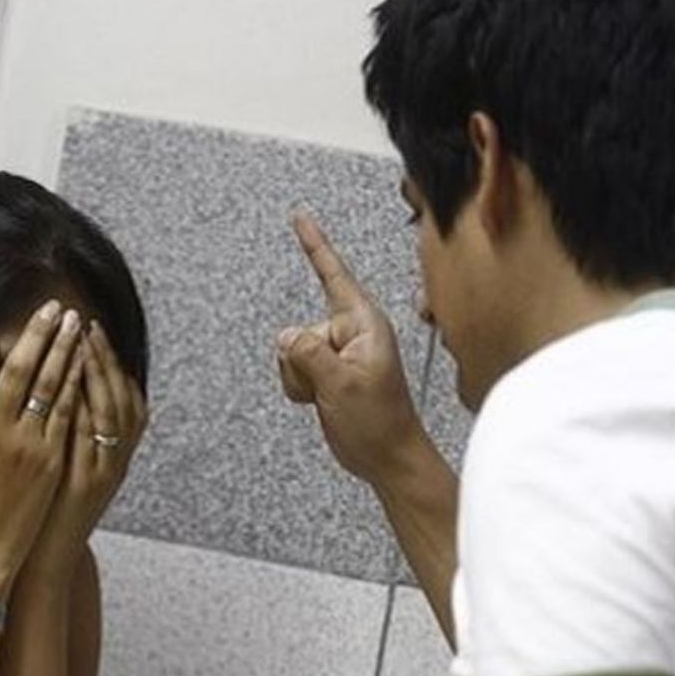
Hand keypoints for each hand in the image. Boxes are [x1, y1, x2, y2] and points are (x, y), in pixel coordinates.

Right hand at [0, 300, 85, 590]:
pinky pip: (65, 416)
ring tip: (73, 322)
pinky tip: (82, 363)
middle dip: (35, 335)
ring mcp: (27, 448)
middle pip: (18, 374)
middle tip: (50, 307)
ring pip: (48, 389)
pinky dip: (74, 386)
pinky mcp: (51, 462)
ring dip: (61, 351)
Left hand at [21, 319, 146, 586]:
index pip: (124, 399)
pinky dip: (83, 404)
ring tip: (79, 340)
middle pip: (119, 397)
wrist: (39, 563)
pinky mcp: (82, 481)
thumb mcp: (66, 476)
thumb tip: (63, 393)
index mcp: (111, 457)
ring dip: (96, 373)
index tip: (95, 332)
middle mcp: (113, 461)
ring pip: (110, 411)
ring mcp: (100, 471)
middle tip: (87, 325)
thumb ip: (69, 436)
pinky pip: (89, 434)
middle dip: (104, 358)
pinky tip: (69, 375)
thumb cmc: (41, 518)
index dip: (112, 364)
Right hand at [276, 214, 428, 486]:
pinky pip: (295, 368)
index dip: (315, 245)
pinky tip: (321, 401)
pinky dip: (300, 386)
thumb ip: (308, 354)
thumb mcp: (341, 385)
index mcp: (365, 325)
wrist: (388, 458)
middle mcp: (353, 334)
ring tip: (329, 396)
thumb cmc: (380, 424)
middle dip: (302, 360)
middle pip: (301, 328)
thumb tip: (286, 335)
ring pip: (294, 350)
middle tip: (329, 386)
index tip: (300, 217)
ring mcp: (341, 354)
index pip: (334, 275)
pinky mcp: (330, 372)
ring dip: (301, 377)